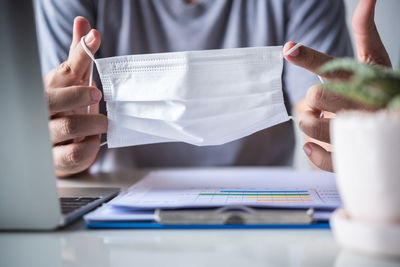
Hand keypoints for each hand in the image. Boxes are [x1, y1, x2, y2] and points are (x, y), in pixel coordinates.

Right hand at [44, 17, 106, 176]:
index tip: (95, 38)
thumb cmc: (67, 109)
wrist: (56, 147)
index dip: (82, 53)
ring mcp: (47, 136)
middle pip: (55, 100)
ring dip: (93, 123)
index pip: (64, 69)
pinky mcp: (56, 159)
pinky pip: (76, 153)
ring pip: (68, 126)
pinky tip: (93, 139)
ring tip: (102, 122)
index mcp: (50, 89)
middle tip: (97, 95)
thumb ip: (78, 57)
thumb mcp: (72, 83)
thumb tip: (83, 23)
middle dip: (79, 95)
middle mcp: (44, 111)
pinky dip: (92, 145)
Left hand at [284, 0, 390, 171]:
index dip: (309, 57)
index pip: (335, 65)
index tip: (289, 50)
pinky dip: (313, 153)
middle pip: (319, 96)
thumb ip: (365, 32)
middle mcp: (362, 105)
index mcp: (366, 78)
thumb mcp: (377, 60)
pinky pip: (326, 160)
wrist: (398, 121)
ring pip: (315, 128)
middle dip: (313, 97)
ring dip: (307, 123)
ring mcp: (358, 133)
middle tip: (318, 99)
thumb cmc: (383, 88)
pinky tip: (310, 144)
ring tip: (314, 120)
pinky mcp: (353, 157)